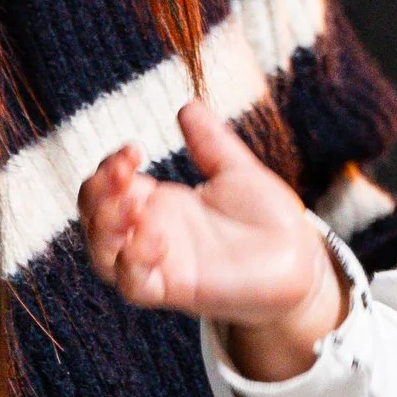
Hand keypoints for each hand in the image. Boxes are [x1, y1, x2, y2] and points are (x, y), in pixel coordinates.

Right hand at [79, 96, 338, 355]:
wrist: (302, 258)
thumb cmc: (268, 218)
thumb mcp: (237, 171)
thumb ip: (210, 142)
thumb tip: (188, 106)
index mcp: (159, 204)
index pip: (106, 188)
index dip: (106, 169)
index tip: (132, 149)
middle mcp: (150, 234)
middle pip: (93, 220)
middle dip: (96, 193)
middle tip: (123, 171)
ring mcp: (160, 264)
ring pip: (103, 256)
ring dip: (106, 227)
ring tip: (132, 203)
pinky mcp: (176, 291)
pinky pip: (134, 285)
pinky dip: (134, 262)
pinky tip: (156, 238)